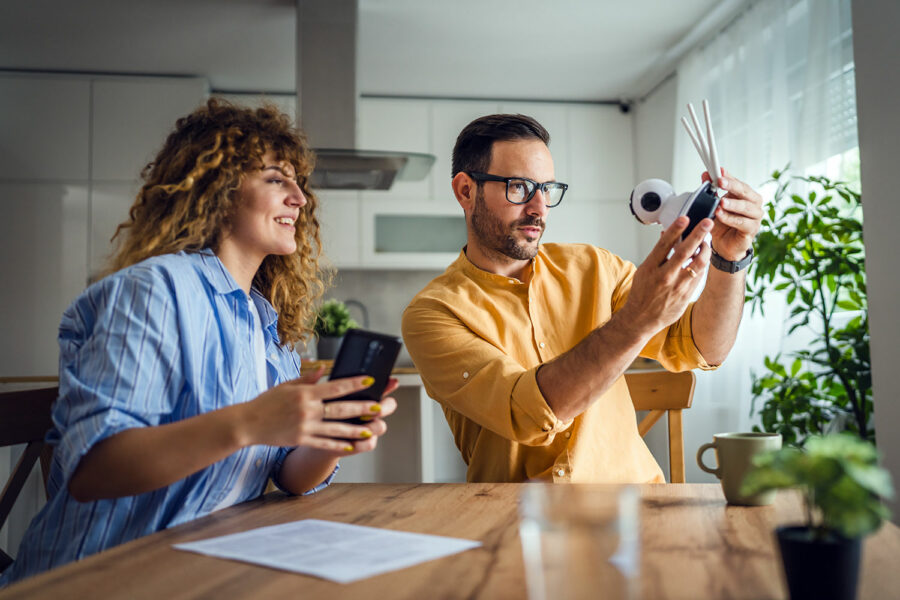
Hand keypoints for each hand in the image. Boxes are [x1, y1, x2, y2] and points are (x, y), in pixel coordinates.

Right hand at [237, 375, 397, 454]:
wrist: (246, 424)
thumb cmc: (266, 402)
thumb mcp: (285, 386)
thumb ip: (307, 379)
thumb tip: (324, 370)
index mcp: (305, 393)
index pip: (335, 387)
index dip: (354, 383)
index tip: (370, 380)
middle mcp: (307, 410)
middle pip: (340, 409)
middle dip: (362, 409)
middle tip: (379, 408)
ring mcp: (305, 427)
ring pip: (336, 429)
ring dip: (355, 430)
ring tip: (371, 430)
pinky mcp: (301, 440)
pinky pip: (323, 443)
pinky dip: (338, 445)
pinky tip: (351, 447)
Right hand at [622, 215, 711, 332]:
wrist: (641, 318)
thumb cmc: (641, 293)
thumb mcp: (644, 271)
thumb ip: (657, 254)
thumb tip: (665, 235)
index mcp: (651, 268)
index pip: (664, 244)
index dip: (675, 229)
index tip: (685, 218)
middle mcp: (664, 276)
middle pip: (684, 251)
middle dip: (698, 234)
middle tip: (707, 222)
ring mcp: (677, 286)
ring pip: (698, 263)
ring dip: (705, 250)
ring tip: (706, 242)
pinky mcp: (686, 294)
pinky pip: (699, 276)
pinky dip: (702, 265)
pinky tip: (702, 258)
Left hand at [703, 169, 762, 260]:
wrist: (725, 244)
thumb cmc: (723, 223)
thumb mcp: (715, 205)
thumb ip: (712, 190)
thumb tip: (705, 174)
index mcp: (747, 195)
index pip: (739, 183)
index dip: (729, 177)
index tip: (719, 171)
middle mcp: (754, 204)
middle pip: (745, 192)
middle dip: (732, 186)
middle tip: (720, 182)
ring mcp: (755, 218)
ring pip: (746, 208)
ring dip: (732, 204)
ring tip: (720, 201)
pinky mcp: (752, 230)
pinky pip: (742, 223)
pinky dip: (730, 219)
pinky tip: (720, 215)